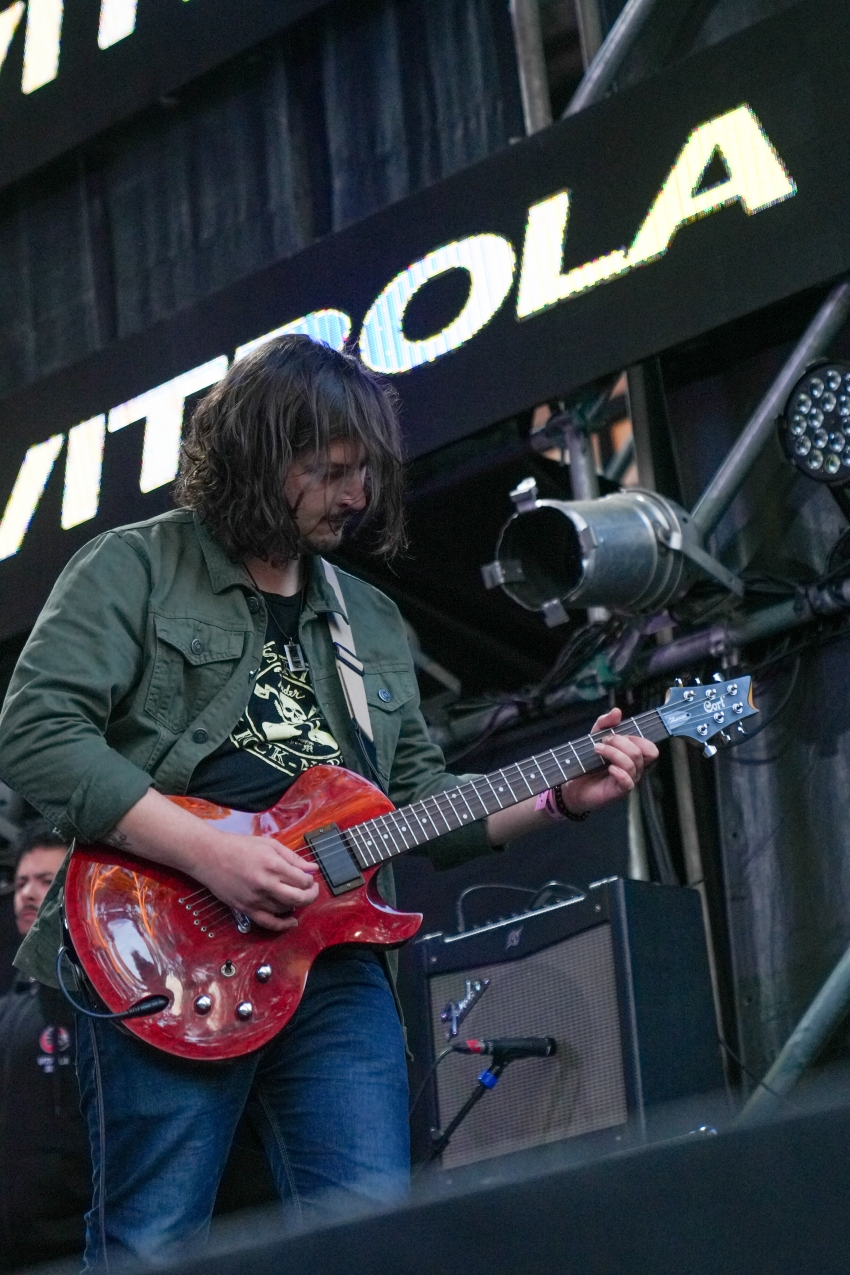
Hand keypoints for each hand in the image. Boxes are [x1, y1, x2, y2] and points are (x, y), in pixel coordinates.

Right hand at [197, 832, 318, 931]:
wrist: (209, 856)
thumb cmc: (239, 846)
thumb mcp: (269, 844)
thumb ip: (292, 857)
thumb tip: (312, 868)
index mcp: (273, 865)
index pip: (303, 880)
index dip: (310, 881)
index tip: (309, 878)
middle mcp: (266, 884)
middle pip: (299, 898)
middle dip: (311, 895)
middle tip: (312, 890)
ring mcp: (255, 899)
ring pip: (285, 909)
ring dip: (296, 905)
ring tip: (296, 896)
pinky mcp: (246, 909)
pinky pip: (269, 923)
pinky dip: (283, 925)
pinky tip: (291, 921)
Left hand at [560, 706, 657, 815]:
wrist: (572, 784)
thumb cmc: (587, 761)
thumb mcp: (595, 736)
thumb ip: (605, 722)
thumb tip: (617, 711)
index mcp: (633, 756)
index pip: (650, 748)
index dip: (637, 739)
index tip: (616, 734)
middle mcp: (634, 768)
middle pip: (642, 753)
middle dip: (621, 742)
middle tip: (603, 741)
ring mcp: (628, 780)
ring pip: (632, 764)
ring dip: (613, 752)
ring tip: (597, 750)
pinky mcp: (619, 791)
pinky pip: (628, 782)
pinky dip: (619, 772)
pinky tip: (608, 768)